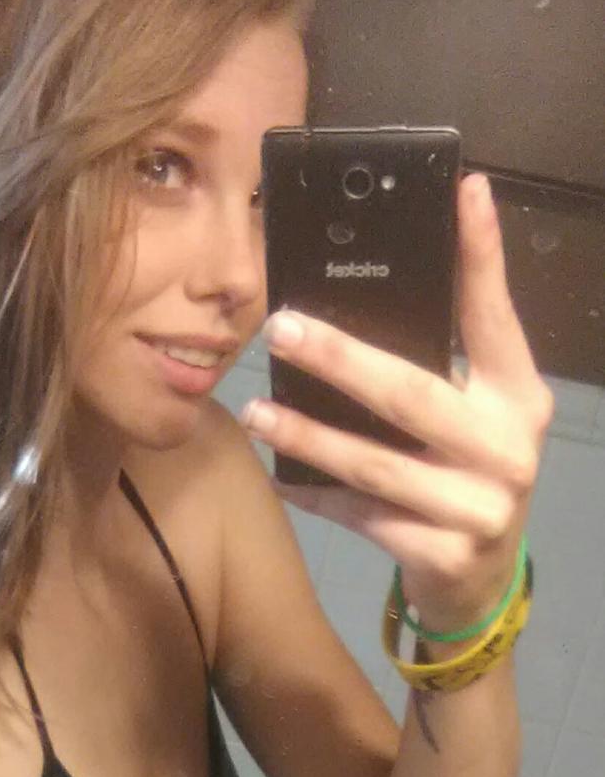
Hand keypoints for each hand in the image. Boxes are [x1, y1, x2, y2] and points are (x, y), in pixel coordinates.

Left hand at [241, 172, 554, 631]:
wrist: (479, 586)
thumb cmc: (464, 479)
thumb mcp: (470, 417)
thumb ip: (440, 366)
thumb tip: (358, 296)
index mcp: (519, 396)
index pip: (496, 317)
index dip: (481, 255)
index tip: (461, 191)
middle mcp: (509, 446)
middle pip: (413, 394)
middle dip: (341, 359)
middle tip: (281, 327)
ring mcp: (480, 505)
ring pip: (376, 464)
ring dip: (308, 435)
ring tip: (258, 411)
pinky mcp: (445, 553)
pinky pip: (364, 517)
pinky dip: (317, 495)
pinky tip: (278, 475)